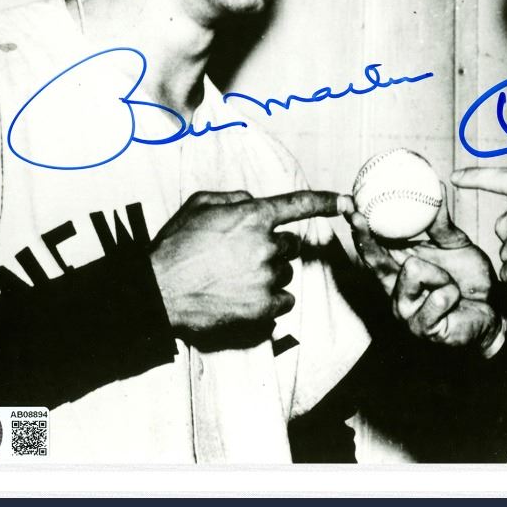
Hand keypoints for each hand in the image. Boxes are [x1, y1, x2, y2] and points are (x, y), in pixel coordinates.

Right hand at [149, 189, 345, 337]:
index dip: (326, 201)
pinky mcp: (264, 308)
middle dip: (271, 249)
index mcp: (252, 216)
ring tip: (233, 280)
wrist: (159, 291)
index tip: (348, 202)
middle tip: (241, 258)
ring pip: (284, 274)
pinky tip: (242, 298)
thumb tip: (254, 201)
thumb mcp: (198, 205)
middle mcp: (265, 245)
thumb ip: (233, 198)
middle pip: (289, 246)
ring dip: (267, 276)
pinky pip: (283, 301)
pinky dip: (269, 301)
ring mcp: (266, 278)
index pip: (298, 204)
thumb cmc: (174, 247)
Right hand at [348, 196, 499, 351]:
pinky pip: (437, 297)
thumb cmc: (469, 279)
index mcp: (398, 268)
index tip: (348, 203)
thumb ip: (441, 223)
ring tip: (451, 285)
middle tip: (358, 216)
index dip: (358, 226)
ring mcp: (404, 312)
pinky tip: (455, 304)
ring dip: (441, 275)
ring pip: (414, 271)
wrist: (493, 311)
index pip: (373, 245)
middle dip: (364, 237)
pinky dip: (451, 294)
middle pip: (374, 260)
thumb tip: (437, 187)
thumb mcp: (455, 245)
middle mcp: (394, 289)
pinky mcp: (421, 328)